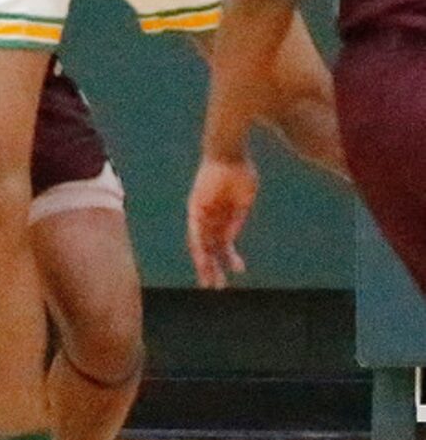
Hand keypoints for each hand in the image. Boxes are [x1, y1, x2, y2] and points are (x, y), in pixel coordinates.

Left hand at [187, 154, 258, 288]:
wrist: (229, 153)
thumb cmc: (240, 170)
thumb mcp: (243, 199)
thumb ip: (237, 217)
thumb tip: (231, 238)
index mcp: (224, 213)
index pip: (223, 240)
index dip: (229, 256)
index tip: (240, 270)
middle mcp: (210, 215)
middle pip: (210, 245)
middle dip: (214, 266)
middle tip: (217, 286)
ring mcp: (202, 211)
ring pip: (201, 243)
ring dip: (205, 263)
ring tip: (210, 282)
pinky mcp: (195, 206)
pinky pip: (196, 231)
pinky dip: (199, 247)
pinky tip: (203, 261)